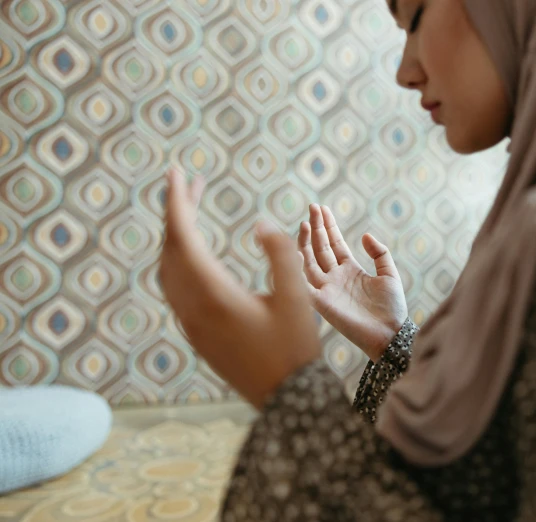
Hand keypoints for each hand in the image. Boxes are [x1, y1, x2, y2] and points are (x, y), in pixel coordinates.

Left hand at [159, 168, 319, 408]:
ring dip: (176, 237)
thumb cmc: (295, 349)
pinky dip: (179, 260)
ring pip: (169, 270)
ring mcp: (191, 323)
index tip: (176, 172)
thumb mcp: (298, 297)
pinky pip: (175, 288)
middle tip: (190, 183)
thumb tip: (260, 224)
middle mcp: (193, 308)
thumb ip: (282, 255)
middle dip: (177, 212)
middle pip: (171, 250)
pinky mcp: (197, 333)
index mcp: (215, 296)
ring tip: (192, 211)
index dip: (178, 202)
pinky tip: (196, 253)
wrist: (286, 400)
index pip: (184, 238)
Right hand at [298, 204, 406, 361]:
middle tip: (312, 207)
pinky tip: (293, 253)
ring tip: (304, 223)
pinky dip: (297, 271)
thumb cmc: (392, 309)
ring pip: (309, 262)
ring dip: (305, 243)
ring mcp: (326, 290)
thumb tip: (365, 235)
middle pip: (321, 248)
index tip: (322, 208)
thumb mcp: (389, 274)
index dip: (328, 226)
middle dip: (316, 227)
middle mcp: (335, 278)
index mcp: (350, 270)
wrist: (390, 335)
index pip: (334, 243)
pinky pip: (305, 285)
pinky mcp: (322, 304)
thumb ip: (380, 253)